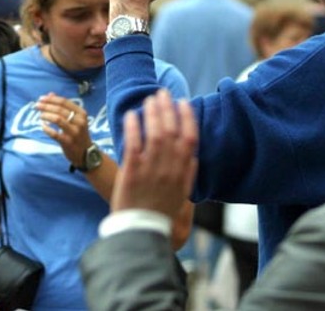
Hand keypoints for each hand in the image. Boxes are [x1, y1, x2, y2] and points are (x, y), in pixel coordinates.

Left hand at [37, 93, 92, 166]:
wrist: (86, 153)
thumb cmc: (78, 133)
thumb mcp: (75, 118)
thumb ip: (63, 106)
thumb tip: (50, 94)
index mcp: (81, 113)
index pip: (64, 102)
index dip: (51, 99)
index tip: (41, 98)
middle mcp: (79, 121)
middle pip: (60, 109)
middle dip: (46, 106)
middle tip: (37, 106)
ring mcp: (74, 132)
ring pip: (57, 119)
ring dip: (46, 115)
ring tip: (40, 115)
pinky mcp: (68, 142)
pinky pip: (54, 134)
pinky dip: (47, 129)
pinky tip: (43, 126)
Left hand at [110, 89, 197, 219]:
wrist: (141, 231)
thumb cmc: (161, 213)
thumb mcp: (182, 195)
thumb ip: (189, 175)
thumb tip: (193, 157)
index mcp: (183, 173)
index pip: (190, 138)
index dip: (187, 118)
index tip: (183, 102)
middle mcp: (169, 168)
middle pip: (172, 131)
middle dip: (168, 109)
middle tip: (163, 93)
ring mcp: (150, 169)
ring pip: (155, 134)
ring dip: (153, 113)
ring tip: (149, 100)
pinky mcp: (131, 171)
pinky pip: (133, 144)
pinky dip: (134, 127)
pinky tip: (132, 115)